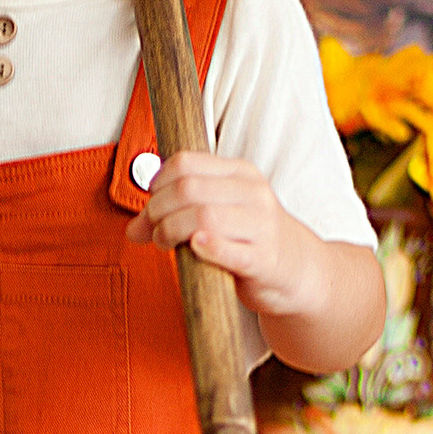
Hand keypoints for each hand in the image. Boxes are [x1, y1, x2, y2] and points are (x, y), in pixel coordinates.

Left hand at [125, 151, 307, 317]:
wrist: (300, 270)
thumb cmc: (252, 239)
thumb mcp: (219, 215)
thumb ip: (177, 214)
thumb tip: (133, 229)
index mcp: (240, 173)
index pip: (186, 163)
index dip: (158, 183)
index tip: (152, 203)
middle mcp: (253, 193)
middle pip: (187, 189)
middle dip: (158, 210)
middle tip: (155, 230)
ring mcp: (261, 226)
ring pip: (201, 216)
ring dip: (170, 231)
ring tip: (167, 243)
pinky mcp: (263, 259)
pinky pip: (228, 250)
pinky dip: (205, 248)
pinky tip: (195, 249)